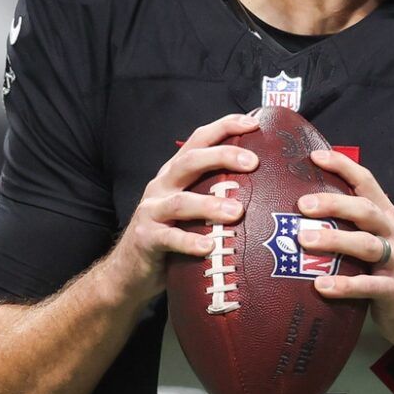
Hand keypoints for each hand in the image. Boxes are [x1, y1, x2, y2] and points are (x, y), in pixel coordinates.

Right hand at [103, 112, 258, 302]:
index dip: (224, 127)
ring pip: (182, 202)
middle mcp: (163, 185)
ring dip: (210, 205)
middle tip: (253, 162)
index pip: (199, 140)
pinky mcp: (146, 238)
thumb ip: (215, 193)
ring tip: (236, 212)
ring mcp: (152, 211)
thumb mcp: (192, 209)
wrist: (129, 270)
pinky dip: (189, 241)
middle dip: (222, 157)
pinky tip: (209, 246)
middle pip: (191, 161)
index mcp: (176, 173)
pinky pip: (169, 238)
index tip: (253, 123)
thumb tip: (265, 186)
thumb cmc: (171, 236)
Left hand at [297, 149, 393, 369]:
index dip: (343, 167)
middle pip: (365, 211)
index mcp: (387, 218)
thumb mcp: (377, 243)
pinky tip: (321, 285)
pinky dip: (344, 285)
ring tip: (304, 240)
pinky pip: (369, 286)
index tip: (315, 156)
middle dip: (334, 204)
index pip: (367, 183)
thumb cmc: (390, 273)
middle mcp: (393, 234)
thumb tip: (305, 213)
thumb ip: (352, 227)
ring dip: (335, 240)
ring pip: (366, 245)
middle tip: (302, 205)